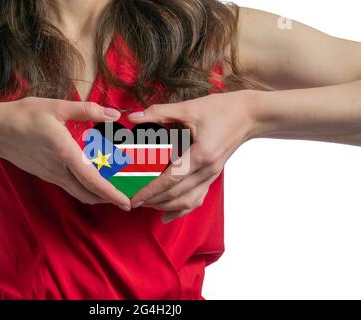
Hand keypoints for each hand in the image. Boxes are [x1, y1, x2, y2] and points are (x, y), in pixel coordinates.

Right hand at [0, 97, 130, 209]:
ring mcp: (52, 175)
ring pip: (79, 193)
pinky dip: (86, 190)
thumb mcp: (56, 107)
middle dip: (109, 200)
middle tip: (127, 199)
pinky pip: (71, 188)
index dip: (111, 194)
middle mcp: (60, 170)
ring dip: (98, 196)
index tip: (126, 202)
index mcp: (65, 153)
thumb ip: (87, 110)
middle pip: (89, 194)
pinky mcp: (47, 175)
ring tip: (114, 193)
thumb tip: (113, 114)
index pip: (92, 181)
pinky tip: (93, 181)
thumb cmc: (24, 116)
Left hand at [128, 90, 258, 221]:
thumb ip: (159, 113)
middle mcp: (208, 170)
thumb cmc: (221, 109)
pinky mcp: (213, 176)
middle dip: (153, 201)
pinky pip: (197, 199)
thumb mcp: (189, 108)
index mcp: (202, 154)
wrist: (249, 116)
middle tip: (132, 202)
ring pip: (187, 201)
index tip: (134, 199)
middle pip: (177, 194)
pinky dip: (181, 209)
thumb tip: (133, 117)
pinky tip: (166, 215)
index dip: (151, 190)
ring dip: (165, 206)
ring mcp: (212, 176)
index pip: (171, 179)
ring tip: (146, 205)